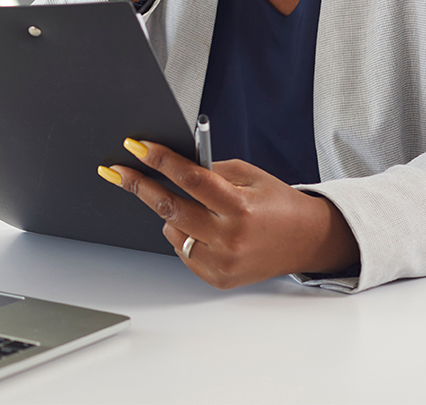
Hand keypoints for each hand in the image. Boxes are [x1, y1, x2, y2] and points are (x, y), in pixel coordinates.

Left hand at [98, 140, 358, 288]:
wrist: (306, 240)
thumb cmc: (277, 203)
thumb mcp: (250, 175)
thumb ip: (211, 170)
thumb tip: (169, 163)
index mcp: (241, 207)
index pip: (192, 179)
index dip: (162, 161)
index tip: (137, 146)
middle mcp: (231, 238)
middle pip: (170, 208)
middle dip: (140, 186)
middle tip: (118, 171)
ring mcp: (223, 262)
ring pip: (171, 231)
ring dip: (170, 214)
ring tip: (191, 207)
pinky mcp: (217, 278)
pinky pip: (181, 251)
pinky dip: (182, 235)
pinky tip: (201, 228)